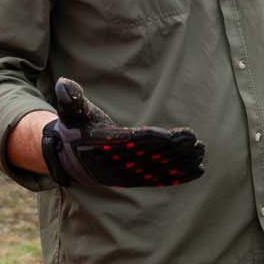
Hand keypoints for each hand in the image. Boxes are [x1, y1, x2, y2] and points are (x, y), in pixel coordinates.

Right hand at [41, 78, 205, 187]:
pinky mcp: (136, 180)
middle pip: (149, 158)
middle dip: (173, 151)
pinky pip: (159, 179)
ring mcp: (126, 175)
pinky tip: (198, 170)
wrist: (71, 158)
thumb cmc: (77, 128)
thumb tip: (62, 83)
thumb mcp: (71, 113)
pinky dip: (179, 175)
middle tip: (196, 142)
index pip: (130, 143)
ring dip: (181, 163)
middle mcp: (115, 165)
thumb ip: (70, 100)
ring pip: (157, 170)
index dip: (151, 140)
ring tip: (201, 152)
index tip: (172, 136)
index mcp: (102, 147)